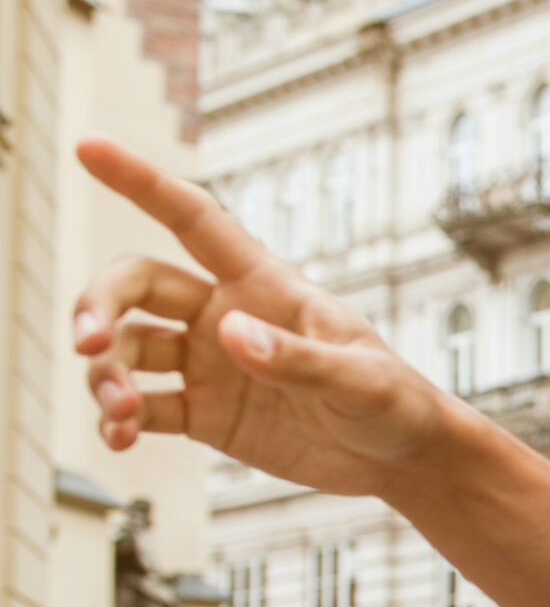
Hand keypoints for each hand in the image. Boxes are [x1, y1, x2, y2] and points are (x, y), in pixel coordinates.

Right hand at [72, 136, 452, 495]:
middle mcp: (225, 316)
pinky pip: (142, 408)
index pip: (195, 220)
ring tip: (118, 413)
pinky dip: (117, 419)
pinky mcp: (206, 415)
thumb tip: (228, 332)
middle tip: (88, 343)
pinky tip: (115, 439)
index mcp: (263, 286)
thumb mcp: (359, 380)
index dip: (142, 182)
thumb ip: (297, 358)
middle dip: (100, 304)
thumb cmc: (395, 402)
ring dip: (106, 374)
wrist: (404, 459)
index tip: (90, 146)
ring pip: (129, 350)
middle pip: (136, 284)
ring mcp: (211, 365)